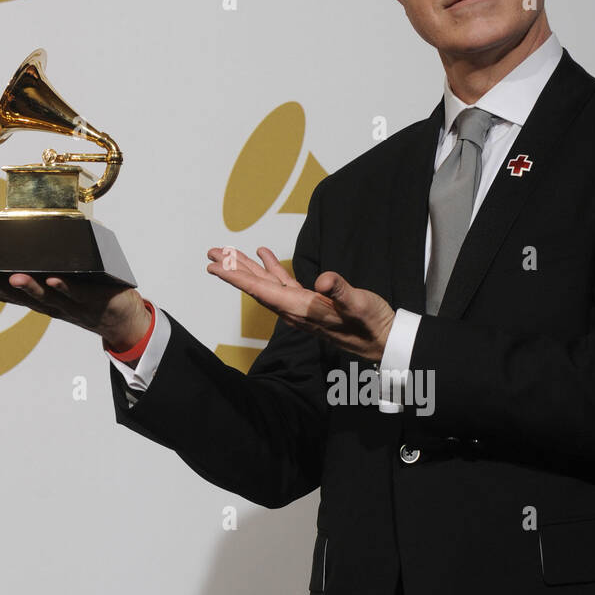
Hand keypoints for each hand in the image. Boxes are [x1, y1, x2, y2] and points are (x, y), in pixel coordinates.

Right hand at [0, 274, 149, 349]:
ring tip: (13, 278)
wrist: (124, 322)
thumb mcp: (64, 286)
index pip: (12, 297)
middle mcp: (54, 307)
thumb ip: (47, 271)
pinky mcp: (95, 301)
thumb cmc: (92, 298)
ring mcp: (73, 306)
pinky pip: (78, 294)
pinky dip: (65, 288)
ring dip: (29, 288)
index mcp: (43, 302)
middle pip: (22, 298)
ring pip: (47, 298)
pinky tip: (54, 279)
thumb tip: (29, 245)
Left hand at [206, 246, 394, 361]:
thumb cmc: (372, 324)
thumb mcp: (359, 303)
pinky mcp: (312, 304)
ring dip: (248, 269)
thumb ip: (340, 291)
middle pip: (257, 287)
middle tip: (212, 254)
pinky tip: (264, 256)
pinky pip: (284, 284)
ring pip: (267, 285)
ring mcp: (302, 307)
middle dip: (233, 270)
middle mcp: (296, 310)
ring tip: (229, 253)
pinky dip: (272, 269)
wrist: (383, 341)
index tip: (214, 267)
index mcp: (303, 308)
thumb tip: (322, 281)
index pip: (261, 291)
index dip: (236, 278)